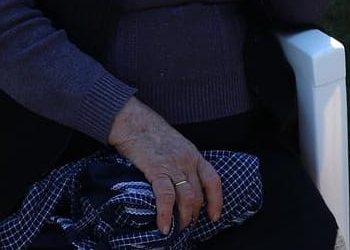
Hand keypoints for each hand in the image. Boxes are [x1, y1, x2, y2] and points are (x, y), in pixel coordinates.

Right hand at [108, 98, 223, 234]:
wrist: (133, 120)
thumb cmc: (151, 131)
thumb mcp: (175, 145)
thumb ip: (181, 162)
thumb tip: (181, 183)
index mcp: (194, 154)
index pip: (213, 180)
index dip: (216, 201)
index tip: (214, 216)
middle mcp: (188, 161)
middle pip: (198, 194)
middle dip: (194, 214)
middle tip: (185, 225)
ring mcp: (174, 165)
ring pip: (187, 198)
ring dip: (183, 218)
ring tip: (177, 229)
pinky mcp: (157, 169)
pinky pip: (166, 196)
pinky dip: (166, 214)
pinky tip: (164, 226)